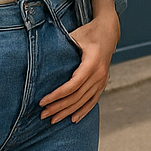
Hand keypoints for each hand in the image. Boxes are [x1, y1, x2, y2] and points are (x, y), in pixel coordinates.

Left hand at [40, 0, 120, 123]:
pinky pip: (93, 100)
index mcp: (92, 63)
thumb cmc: (89, 32)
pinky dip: (83, 111)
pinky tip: (73, 119)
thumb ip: (62, 46)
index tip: (42, 101)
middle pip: (76, 96)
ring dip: (68, 112)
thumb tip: (40, 55)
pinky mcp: (103, 83)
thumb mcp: (75, 35)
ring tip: (53, 120)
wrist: (109, 31)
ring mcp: (103, 80)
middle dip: (58, 107)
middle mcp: (99, 74)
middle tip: (43, 114)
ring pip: (83, 101)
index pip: (72, 85)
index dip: (57, 95)